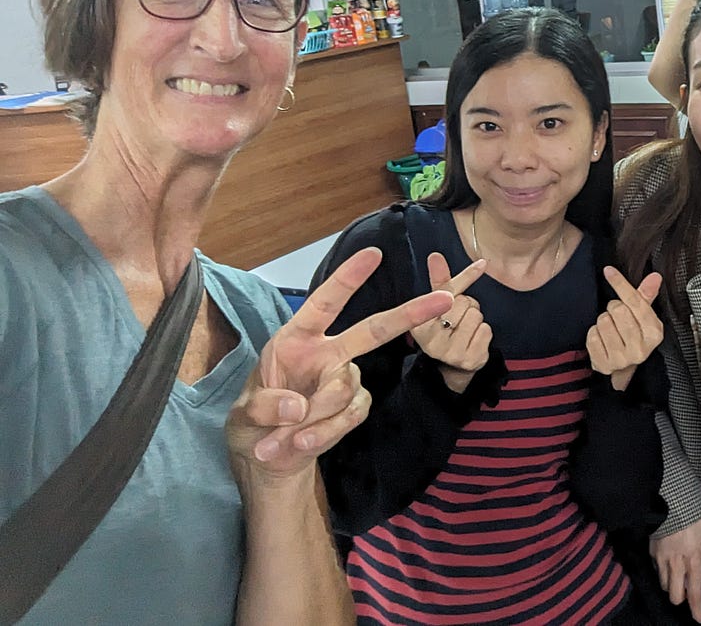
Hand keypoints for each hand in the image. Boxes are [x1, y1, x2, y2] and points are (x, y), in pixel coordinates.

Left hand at [227, 247, 452, 479]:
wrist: (269, 459)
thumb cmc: (253, 421)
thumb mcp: (243, 412)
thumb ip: (265, 406)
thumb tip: (297, 407)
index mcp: (298, 339)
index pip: (325, 302)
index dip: (348, 278)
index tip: (373, 253)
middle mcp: (328, 352)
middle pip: (374, 329)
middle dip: (410, 313)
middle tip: (446, 298)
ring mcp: (345, 379)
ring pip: (344, 388)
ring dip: (313, 418)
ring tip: (284, 439)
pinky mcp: (354, 407)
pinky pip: (351, 416)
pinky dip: (324, 434)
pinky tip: (302, 445)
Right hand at [411, 253, 492, 392]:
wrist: (452, 365)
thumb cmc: (445, 327)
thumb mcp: (437, 304)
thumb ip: (439, 281)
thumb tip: (435, 255)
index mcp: (419, 325)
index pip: (447, 293)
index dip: (465, 277)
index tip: (483, 263)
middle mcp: (431, 342)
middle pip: (464, 303)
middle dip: (467, 305)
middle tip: (459, 317)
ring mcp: (451, 353)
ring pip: (477, 316)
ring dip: (476, 318)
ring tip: (465, 328)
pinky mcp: (469, 360)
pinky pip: (486, 330)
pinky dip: (484, 332)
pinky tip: (473, 339)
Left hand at [586, 266, 664, 390]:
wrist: (622, 371)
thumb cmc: (633, 338)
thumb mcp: (643, 319)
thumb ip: (646, 296)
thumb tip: (655, 276)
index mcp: (654, 333)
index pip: (636, 302)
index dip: (620, 284)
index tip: (609, 270)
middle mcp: (641, 348)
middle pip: (618, 310)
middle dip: (613, 308)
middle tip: (617, 317)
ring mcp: (622, 358)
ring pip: (603, 321)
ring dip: (603, 321)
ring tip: (610, 329)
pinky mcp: (605, 364)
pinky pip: (593, 336)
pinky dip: (594, 334)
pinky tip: (602, 340)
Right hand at [651, 511, 700, 623]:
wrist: (672, 498)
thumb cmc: (693, 511)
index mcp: (694, 560)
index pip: (695, 593)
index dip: (697, 609)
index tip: (699, 618)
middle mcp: (676, 563)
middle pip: (674, 595)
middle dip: (681, 599)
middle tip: (687, 595)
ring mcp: (661, 557)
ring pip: (664, 584)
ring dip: (671, 585)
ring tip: (678, 579)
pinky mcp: (652, 549)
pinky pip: (655, 567)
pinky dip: (661, 570)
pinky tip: (668, 563)